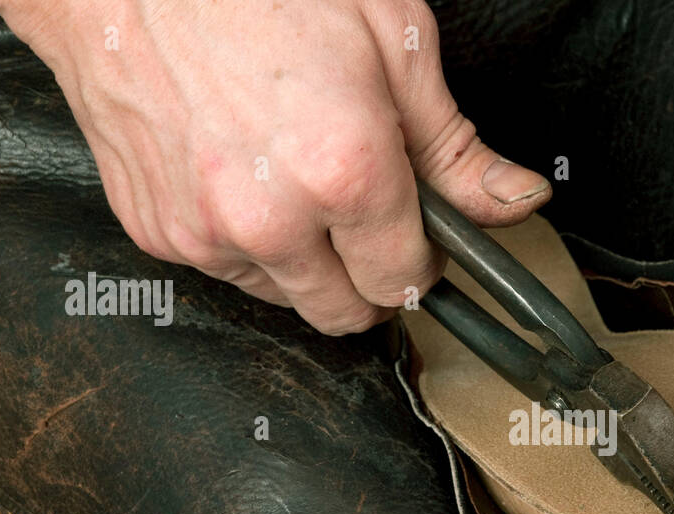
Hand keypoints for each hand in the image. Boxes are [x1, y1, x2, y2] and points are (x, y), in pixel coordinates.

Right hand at [0, 0, 549, 331]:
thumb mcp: (390, 41)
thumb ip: (454, 146)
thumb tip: (515, 201)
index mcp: (345, 173)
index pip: (404, 282)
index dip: (422, 261)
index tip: (420, 239)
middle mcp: (273, 218)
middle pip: (346, 312)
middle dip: (368, 278)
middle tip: (366, 219)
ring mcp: (207, 232)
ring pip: (285, 297)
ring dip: (304, 262)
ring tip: (294, 180)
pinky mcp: (158, 234)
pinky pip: (226, 270)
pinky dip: (244, 242)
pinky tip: (243, 176)